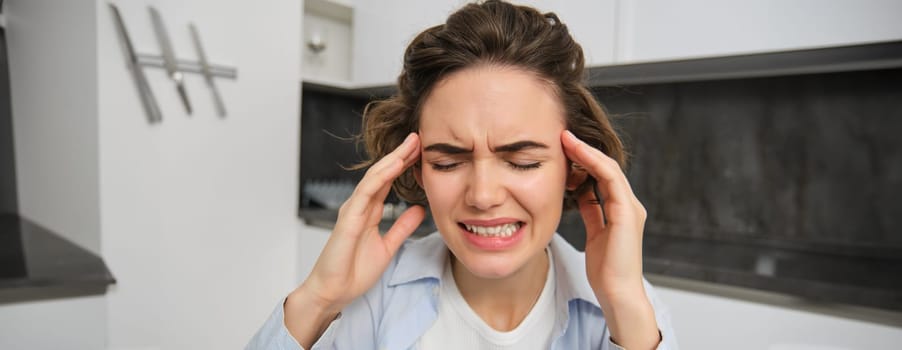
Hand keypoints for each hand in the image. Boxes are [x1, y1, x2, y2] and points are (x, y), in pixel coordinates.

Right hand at [286, 133, 425, 346]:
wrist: (333, 292)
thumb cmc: (352, 271)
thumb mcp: (388, 246)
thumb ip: (402, 227)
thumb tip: (419, 210)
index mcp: (369, 212)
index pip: (388, 181)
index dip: (404, 165)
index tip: (422, 151)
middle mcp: (359, 206)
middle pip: (383, 173)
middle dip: (401, 154)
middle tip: (419, 137)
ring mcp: (352, 210)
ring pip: (375, 177)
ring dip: (393, 159)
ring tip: (411, 144)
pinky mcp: (348, 219)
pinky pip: (366, 192)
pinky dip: (381, 176)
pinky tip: (395, 164)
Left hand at [561, 130, 658, 348]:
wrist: (618, 292)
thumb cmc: (606, 270)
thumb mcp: (593, 234)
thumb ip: (591, 212)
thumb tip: (578, 194)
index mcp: (621, 210)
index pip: (601, 177)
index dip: (583, 161)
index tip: (562, 149)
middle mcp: (629, 205)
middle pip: (605, 168)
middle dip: (583, 151)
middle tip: (562, 136)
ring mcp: (630, 207)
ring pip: (608, 168)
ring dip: (587, 152)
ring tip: (566, 139)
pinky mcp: (628, 212)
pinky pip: (610, 179)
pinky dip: (593, 163)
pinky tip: (577, 154)